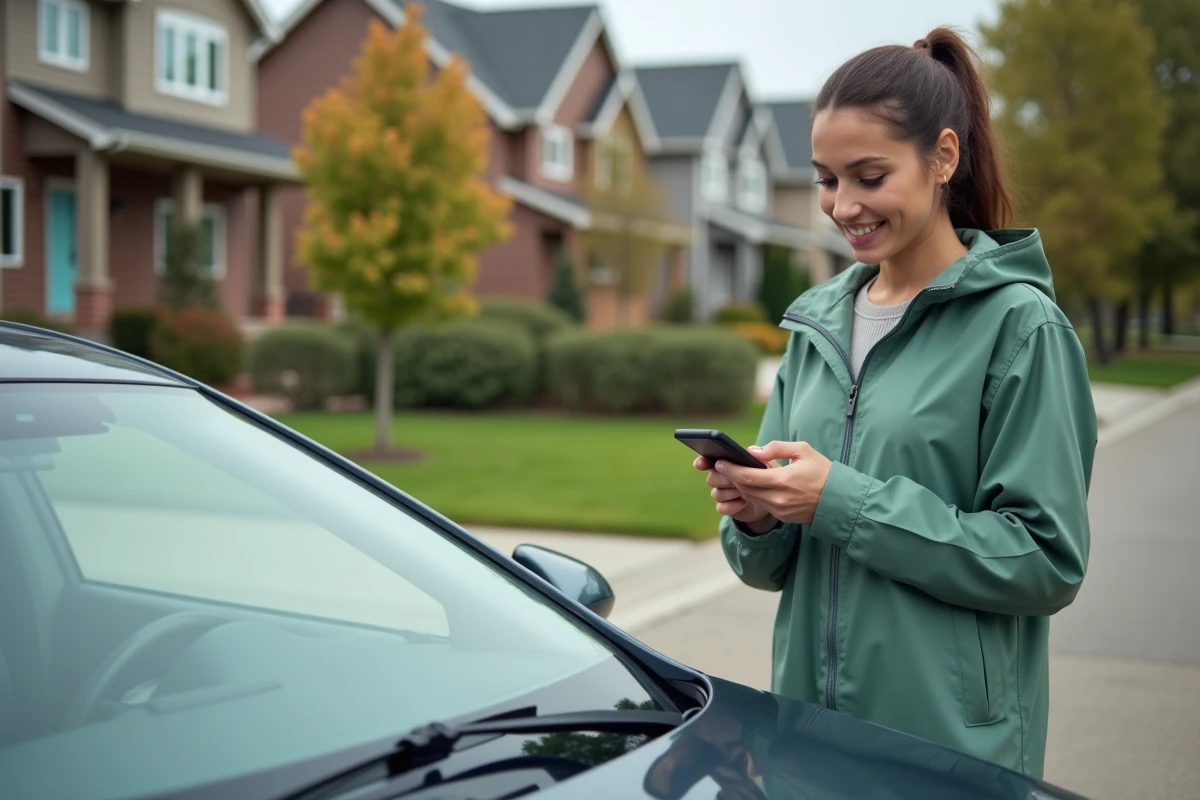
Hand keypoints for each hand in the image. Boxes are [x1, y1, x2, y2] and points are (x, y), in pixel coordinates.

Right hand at [693, 450, 778, 531]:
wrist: (774, 498)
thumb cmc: (770, 475)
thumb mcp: (770, 462)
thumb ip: (763, 453)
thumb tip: (751, 451)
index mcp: (728, 462)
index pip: (709, 460)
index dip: (702, 462)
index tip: (700, 464)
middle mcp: (722, 477)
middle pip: (711, 478)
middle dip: (725, 479)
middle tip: (738, 480)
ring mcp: (723, 493)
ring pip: (716, 493)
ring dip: (730, 492)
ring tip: (745, 492)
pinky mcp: (727, 507)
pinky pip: (721, 508)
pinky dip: (732, 506)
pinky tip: (743, 503)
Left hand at [713, 441, 832, 525]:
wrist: (840, 500)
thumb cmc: (823, 472)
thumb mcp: (803, 451)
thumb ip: (776, 448)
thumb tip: (753, 451)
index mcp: (782, 480)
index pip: (746, 476)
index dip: (730, 469)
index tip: (719, 462)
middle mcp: (778, 498)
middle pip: (744, 488)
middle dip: (732, 477)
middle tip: (723, 466)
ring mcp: (780, 510)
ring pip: (750, 498)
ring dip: (741, 486)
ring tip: (736, 474)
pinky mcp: (783, 517)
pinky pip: (761, 505)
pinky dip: (753, 495)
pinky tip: (752, 485)